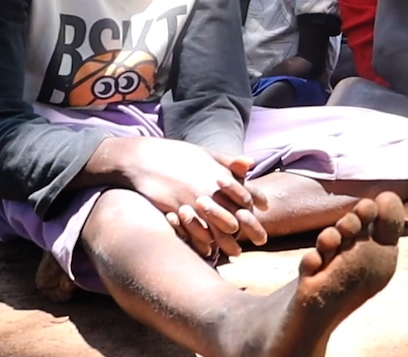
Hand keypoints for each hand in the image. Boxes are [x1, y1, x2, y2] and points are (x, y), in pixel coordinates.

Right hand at [119, 138, 267, 256]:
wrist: (142, 158)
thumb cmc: (175, 154)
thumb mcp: (205, 153)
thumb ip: (228, 161)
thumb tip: (251, 164)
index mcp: (220, 176)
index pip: (247, 193)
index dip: (258, 202)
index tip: (265, 209)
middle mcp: (211, 191)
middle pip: (238, 215)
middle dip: (251, 228)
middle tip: (260, 239)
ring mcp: (194, 203)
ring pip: (218, 229)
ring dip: (228, 242)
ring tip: (236, 252)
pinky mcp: (177, 211)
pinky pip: (195, 233)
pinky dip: (203, 243)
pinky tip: (209, 250)